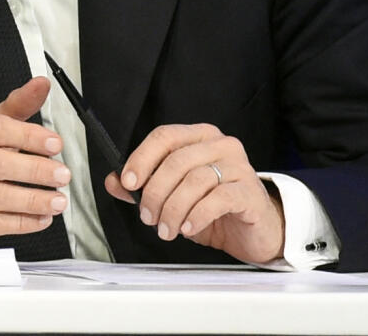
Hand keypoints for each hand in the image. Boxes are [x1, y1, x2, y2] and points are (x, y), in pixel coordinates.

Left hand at [107, 123, 284, 263]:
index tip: (127, 182)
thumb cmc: (215, 208)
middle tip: (147, 217)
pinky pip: (218, 199)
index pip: (164, 136)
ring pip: (195, 181)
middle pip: (176, 161)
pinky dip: (197, 214)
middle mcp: (220, 145)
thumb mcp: (174, 196)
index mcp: (199, 137)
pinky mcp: (250, 191)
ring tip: (167, 228)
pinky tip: (188, 227)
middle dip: (154, 193)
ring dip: (173, 208)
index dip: (141, 158)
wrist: (254, 231)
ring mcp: (239, 167)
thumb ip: (143, 186)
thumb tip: (113, 181)